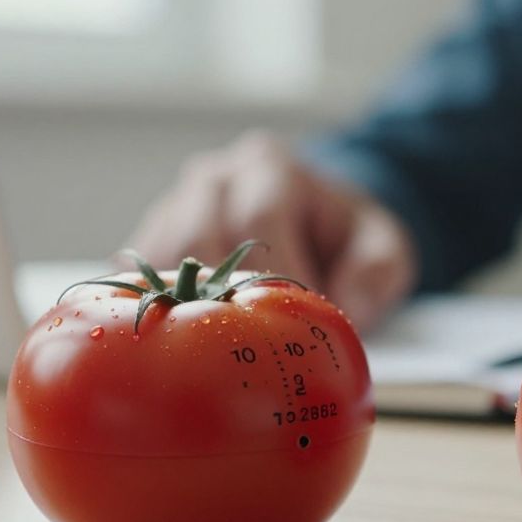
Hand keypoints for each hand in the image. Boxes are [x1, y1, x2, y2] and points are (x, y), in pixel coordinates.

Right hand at [126, 130, 416, 329]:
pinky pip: (136, 277)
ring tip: (213, 353)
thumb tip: (349, 303)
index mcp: (271, 168)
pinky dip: (153, 312)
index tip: (292, 325)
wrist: (316, 226)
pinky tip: (173, 349)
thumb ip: (379, 270)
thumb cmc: (347, 238)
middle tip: (247, 349)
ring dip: (182, 307)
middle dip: (224, 296)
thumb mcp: (385, 246)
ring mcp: (176, 207)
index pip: (260, 217)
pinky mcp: (152, 244)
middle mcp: (216, 178)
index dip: (273, 275)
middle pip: (198, 234)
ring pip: (159, 256)